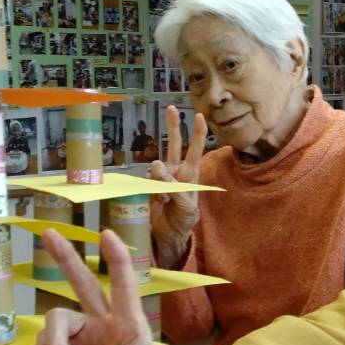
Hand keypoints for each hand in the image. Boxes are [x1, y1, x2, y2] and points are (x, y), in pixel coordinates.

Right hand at [36, 228, 174, 344]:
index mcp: (130, 323)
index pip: (124, 285)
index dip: (116, 260)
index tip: (106, 233)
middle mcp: (106, 322)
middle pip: (83, 284)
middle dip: (66, 259)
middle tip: (48, 232)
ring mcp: (88, 335)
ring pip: (56, 320)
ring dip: (50, 341)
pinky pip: (48, 344)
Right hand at [149, 105, 205, 269]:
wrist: (168, 236)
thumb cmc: (183, 221)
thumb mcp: (187, 208)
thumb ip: (175, 188)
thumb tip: (156, 168)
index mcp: (190, 176)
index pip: (195, 150)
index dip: (197, 134)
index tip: (199, 116)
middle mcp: (175, 172)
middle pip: (174, 144)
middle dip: (173, 126)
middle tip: (171, 108)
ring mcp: (160, 178)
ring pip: (156, 166)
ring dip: (159, 181)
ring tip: (164, 200)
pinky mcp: (147, 186)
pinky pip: (145, 182)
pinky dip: (150, 191)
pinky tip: (157, 202)